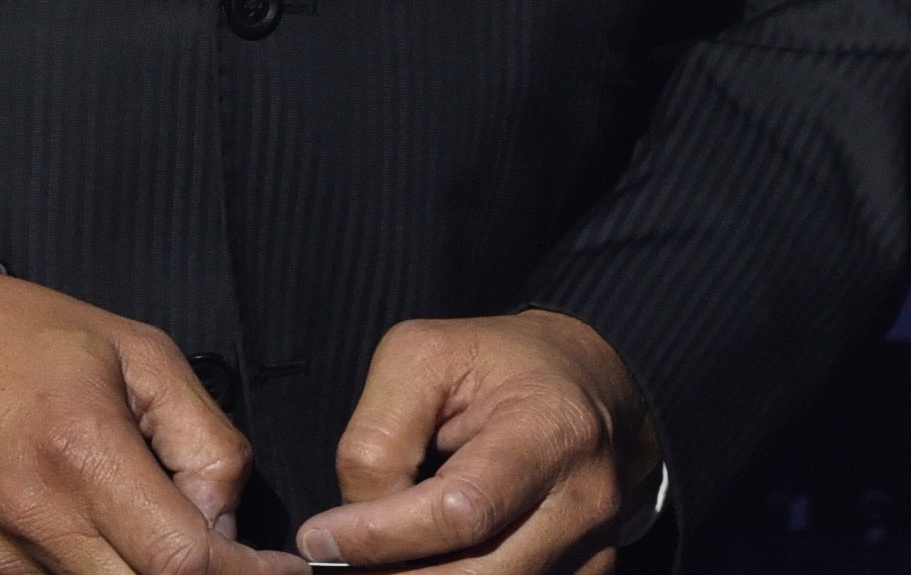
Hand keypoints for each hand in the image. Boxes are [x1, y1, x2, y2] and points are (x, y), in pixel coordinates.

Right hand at [0, 271, 304, 574]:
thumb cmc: (29, 342)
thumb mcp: (140, 354)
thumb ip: (204, 439)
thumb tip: (227, 523)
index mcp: (83, 452)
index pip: (181, 560)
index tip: (280, 571)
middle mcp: (36, 518)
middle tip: (234, 562)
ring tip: (162, 541)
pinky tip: (112, 549)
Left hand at [287, 310, 659, 574]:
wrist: (590, 385)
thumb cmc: (499, 362)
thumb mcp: (424, 357)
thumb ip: (381, 437)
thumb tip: (355, 525)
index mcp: (553, 430)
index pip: (460, 511)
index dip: (379, 536)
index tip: (317, 541)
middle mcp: (585, 500)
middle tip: (331, 565)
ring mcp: (593, 548)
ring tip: (370, 562)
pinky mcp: (586, 574)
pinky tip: (414, 564)